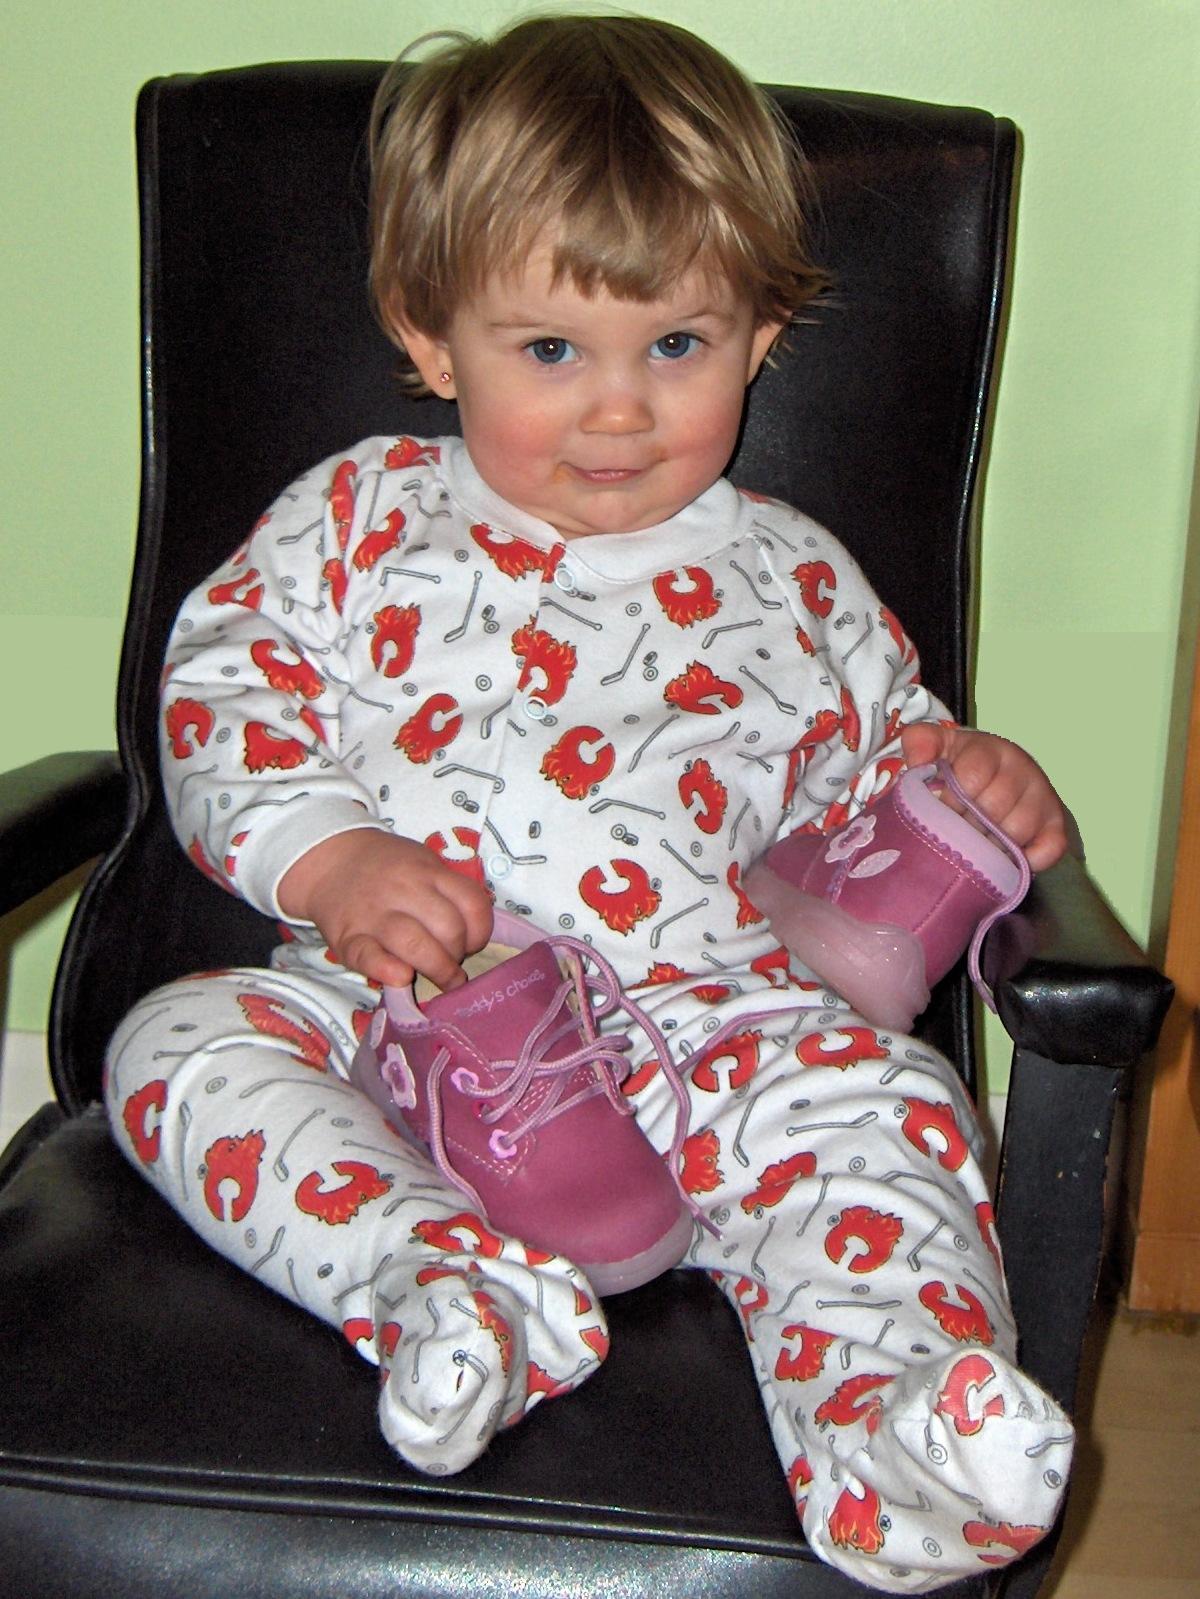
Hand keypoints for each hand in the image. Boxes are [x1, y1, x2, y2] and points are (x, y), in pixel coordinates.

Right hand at [278, 829, 493, 989]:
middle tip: (451, 963)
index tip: (472, 944)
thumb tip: (475, 932)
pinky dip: (388, 970)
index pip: (472, 904)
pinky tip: (401, 976)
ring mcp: (374, 915)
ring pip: (416, 945)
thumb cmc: (387, 868)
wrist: (330, 860)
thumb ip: (449, 890)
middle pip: (448, 929)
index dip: (480, 932)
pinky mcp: (348, 938)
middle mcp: (404, 890)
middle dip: (458, 955)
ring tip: (442, 980)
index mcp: (428, 871)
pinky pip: (370, 958)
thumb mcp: (423, 863)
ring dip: (437, 969)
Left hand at [899, 723, 1069, 871]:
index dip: (951, 799)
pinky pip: (1048, 850)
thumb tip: (918, 760)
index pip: (973, 775)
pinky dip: (1025, 860)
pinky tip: (1004, 857)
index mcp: (992, 750)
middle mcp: (1024, 771)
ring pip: (1016, 831)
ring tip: (975, 843)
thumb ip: (921, 741)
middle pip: (993, 807)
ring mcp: (1044, 799)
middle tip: (955, 830)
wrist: (997, 777)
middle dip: (967, 825)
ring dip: (990, 845)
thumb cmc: (962, 767)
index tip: (941, 809)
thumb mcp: (939, 748)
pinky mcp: (1057, 827)